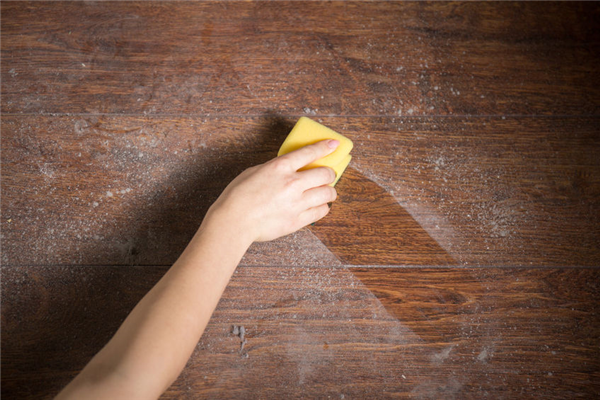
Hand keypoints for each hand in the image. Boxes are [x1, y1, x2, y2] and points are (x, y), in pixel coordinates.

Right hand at [204, 139, 339, 242]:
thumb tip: (288, 170)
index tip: (334, 144)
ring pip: (328, 194)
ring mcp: (297, 203)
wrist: (234, 222)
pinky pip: (320, 212)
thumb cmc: (238, 196)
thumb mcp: (254, 172)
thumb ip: (275, 169)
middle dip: (329, 174)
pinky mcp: (297, 220)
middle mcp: (292, 183)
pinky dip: (322, 208)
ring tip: (325, 193)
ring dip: (329, 192)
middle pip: (325, 174)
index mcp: (280, 167)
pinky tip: (317, 206)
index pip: (309, 152)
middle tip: (327, 176)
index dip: (325, 147)